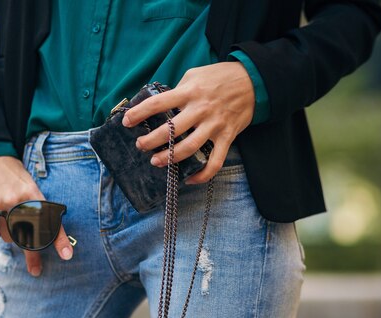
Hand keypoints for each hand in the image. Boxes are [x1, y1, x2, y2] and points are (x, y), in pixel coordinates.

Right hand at [0, 156, 72, 276]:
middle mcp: (16, 200)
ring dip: (7, 234)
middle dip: (28, 249)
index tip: (67, 255)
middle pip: (24, 237)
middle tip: (32, 262)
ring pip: (6, 237)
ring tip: (5, 217)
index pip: (48, 221)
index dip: (59, 240)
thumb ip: (36, 208)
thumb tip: (45, 238)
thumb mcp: (29, 186)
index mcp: (32, 193)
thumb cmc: (12, 175)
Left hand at [122, 62, 254, 183]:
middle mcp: (201, 109)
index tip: (127, 122)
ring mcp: (214, 125)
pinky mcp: (227, 137)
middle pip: (171, 130)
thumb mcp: (194, 74)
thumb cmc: (219, 77)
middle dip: (151, 141)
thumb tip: (159, 105)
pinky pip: (215, 162)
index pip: (158, 104)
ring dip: (170, 158)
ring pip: (189, 148)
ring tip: (156, 161)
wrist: (253, 81)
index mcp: (189, 92)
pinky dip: (202, 175)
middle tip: (140, 145)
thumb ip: (178, 90)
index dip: (139, 114)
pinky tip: (189, 180)